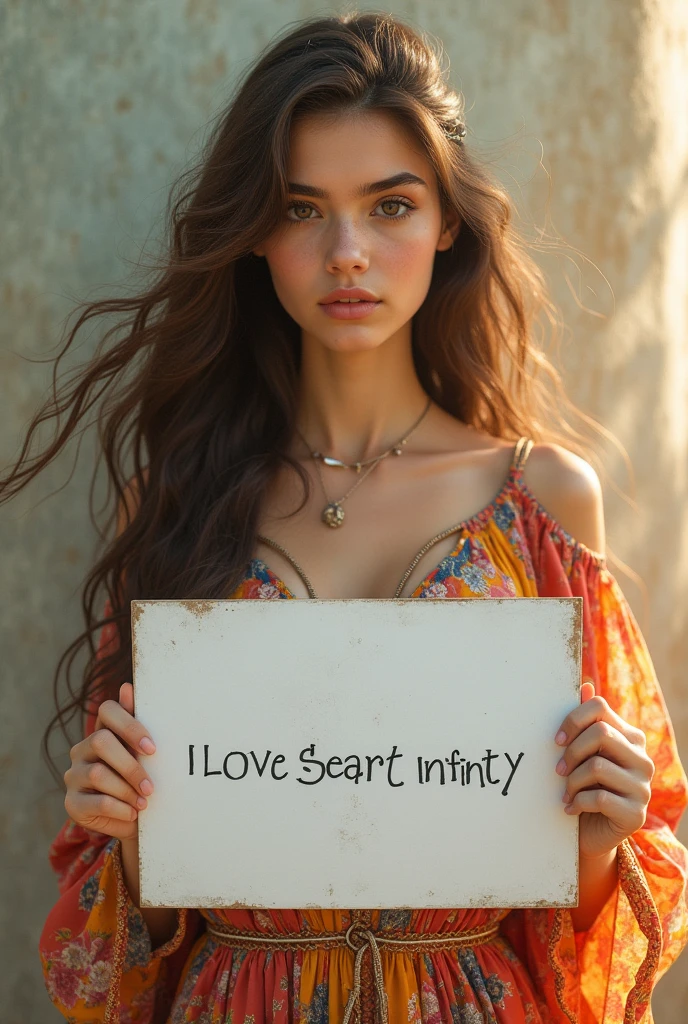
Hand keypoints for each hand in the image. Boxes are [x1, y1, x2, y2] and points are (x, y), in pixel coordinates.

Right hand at [63, 682, 155, 840]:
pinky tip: (132, 813)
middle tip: (150, 786)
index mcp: (102, 731)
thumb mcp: (143, 754)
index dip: (130, 725)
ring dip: (127, 790)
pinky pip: (97, 801)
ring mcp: (74, 775)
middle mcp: (82, 749)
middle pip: (101, 741)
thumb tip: (127, 686)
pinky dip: (120, 808)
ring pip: (98, 773)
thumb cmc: (139, 779)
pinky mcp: (72, 802)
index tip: (152, 749)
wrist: (132, 818)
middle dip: (130, 765)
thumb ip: (137, 724)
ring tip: (144, 802)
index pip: (107, 710)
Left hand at [555, 682, 653, 859]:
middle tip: (558, 770)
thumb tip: (584, 686)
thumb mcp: (582, 753)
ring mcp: (643, 787)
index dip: (573, 719)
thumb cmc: (583, 786)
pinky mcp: (636, 814)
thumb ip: (586, 721)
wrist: (589, 832)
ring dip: (572, 782)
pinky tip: (571, 809)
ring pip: (598, 766)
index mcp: (630, 738)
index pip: (600, 708)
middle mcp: (642, 759)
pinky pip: (600, 797)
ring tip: (566, 793)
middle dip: (572, 751)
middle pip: (601, 734)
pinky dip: (578, 802)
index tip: (556, 740)